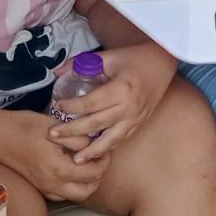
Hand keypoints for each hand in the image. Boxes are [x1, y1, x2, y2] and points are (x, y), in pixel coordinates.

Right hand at [0, 109, 112, 202]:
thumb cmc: (25, 127)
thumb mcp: (56, 129)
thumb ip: (78, 140)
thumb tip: (93, 146)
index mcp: (59, 169)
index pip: (93, 173)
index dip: (104, 161)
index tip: (104, 149)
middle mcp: (52, 184)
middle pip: (87, 191)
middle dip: (98, 177)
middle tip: (99, 159)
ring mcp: (43, 187)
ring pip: (74, 195)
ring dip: (85, 183)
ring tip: (87, 164)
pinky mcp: (37, 186)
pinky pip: (60, 194)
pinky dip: (71, 186)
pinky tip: (71, 170)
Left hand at [47, 44, 175, 160]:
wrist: (163, 64)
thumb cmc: (135, 58)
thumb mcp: (108, 56)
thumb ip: (81, 63)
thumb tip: (57, 73)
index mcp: (120, 89)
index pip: (90, 103)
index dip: (72, 106)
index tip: (57, 105)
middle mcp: (128, 107)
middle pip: (96, 123)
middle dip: (72, 131)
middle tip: (53, 135)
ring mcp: (135, 118)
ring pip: (110, 139)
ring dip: (91, 151)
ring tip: (75, 160)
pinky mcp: (139, 123)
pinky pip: (120, 139)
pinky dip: (106, 147)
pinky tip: (94, 153)